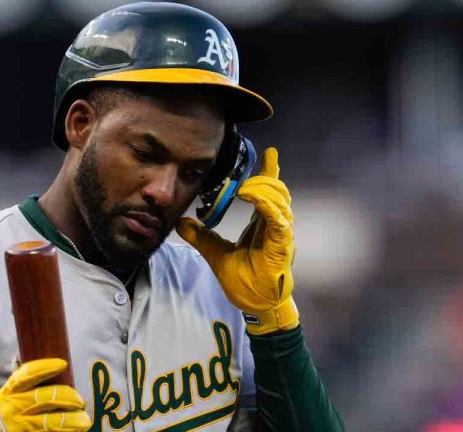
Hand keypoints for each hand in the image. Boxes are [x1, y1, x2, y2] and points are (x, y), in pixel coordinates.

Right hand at [0, 358, 91, 431]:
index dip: (45, 367)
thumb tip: (52, 362)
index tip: (62, 364)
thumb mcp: (11, 394)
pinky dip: (67, 431)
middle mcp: (13, 407)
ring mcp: (21, 425)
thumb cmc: (10, 410)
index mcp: (9, 391)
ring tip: (84, 419)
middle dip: (67, 396)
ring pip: (51, 421)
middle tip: (80, 400)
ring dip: (71, 419)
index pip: (26, 375)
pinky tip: (76, 429)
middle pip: (44, 397)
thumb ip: (26, 380)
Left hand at [176, 147, 298, 334]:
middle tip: (243, 178)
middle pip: (278, 191)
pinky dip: (267, 206)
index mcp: (264, 225)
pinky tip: (254, 198)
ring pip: (280, 202)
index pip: (269, 193)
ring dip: (262, 190)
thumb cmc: (244, 280)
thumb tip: (180, 222)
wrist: (255, 306)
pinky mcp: (282, 247)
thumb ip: (201, 236)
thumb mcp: (215, 253)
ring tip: (243, 188)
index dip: (270, 172)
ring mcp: (281, 236)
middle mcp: (276, 226)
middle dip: (264, 178)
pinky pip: (279, 221)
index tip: (269, 153)